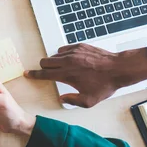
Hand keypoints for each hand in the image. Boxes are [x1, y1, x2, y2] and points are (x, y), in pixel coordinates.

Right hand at [24, 43, 146, 107]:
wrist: (118, 69)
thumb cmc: (104, 85)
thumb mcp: (89, 101)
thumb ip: (72, 100)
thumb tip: (62, 98)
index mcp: (67, 75)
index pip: (44, 74)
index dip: (34, 75)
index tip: (28, 73)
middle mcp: (67, 62)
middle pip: (45, 61)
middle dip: (44, 68)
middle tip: (50, 73)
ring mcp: (73, 52)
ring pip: (54, 55)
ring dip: (55, 61)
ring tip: (65, 68)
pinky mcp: (80, 46)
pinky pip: (64, 49)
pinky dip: (64, 55)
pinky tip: (72, 61)